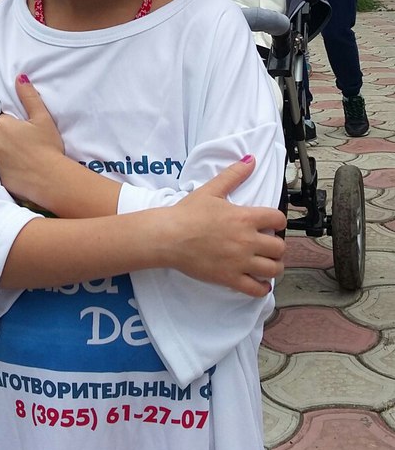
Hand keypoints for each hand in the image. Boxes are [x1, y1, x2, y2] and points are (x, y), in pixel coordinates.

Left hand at [0, 74, 63, 199]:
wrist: (50, 180)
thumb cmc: (48, 147)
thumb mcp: (42, 118)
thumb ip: (29, 97)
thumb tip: (19, 77)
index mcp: (1, 124)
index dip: (7, 119)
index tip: (17, 125)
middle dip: (0, 132)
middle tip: (17, 139)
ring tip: (14, 152)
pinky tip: (11, 164)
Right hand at [161, 158, 285, 297]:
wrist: (168, 236)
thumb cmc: (187, 213)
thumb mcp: (211, 189)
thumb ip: (233, 175)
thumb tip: (250, 160)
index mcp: (245, 217)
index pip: (278, 219)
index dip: (278, 222)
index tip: (272, 224)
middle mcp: (247, 241)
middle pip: (279, 247)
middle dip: (277, 246)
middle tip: (268, 245)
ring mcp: (239, 262)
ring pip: (273, 269)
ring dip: (274, 267)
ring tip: (267, 264)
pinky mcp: (229, 278)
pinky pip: (256, 289)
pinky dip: (262, 288)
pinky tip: (260, 284)